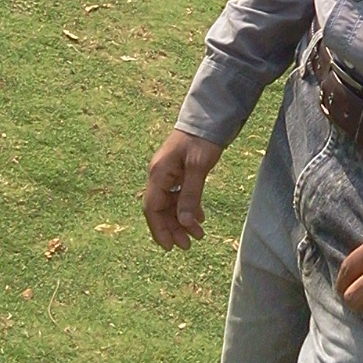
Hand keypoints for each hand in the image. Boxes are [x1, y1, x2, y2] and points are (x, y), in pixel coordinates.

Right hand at [143, 127, 222, 250]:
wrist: (210, 116)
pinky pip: (179, 195)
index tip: (170, 247)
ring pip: (171, 204)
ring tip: (198, 235)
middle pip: (161, 209)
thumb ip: (190, 195)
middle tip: (188, 245)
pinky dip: (188, 207)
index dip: (159, 229)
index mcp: (159, 173)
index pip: (153, 208)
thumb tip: (183, 223)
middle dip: (173, 228)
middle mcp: (160, 174)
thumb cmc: (202, 139)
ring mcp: (169, 172)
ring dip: (182, 220)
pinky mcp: (180, 171)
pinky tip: (199, 217)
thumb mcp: (198, 167)